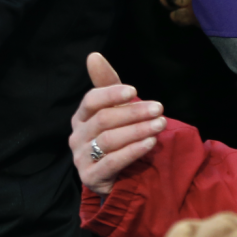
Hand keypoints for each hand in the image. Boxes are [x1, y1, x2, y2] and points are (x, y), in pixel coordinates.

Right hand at [69, 52, 164, 195]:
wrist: (119, 181)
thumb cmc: (118, 140)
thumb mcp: (115, 112)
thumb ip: (106, 85)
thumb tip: (94, 55)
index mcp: (81, 119)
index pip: (90, 101)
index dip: (111, 94)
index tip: (134, 91)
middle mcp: (77, 137)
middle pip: (103, 120)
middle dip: (133, 113)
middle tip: (158, 109)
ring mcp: (81, 158)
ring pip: (109, 139)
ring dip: (137, 130)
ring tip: (159, 125)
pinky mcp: (91, 177)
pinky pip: (112, 162)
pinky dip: (132, 151)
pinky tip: (149, 143)